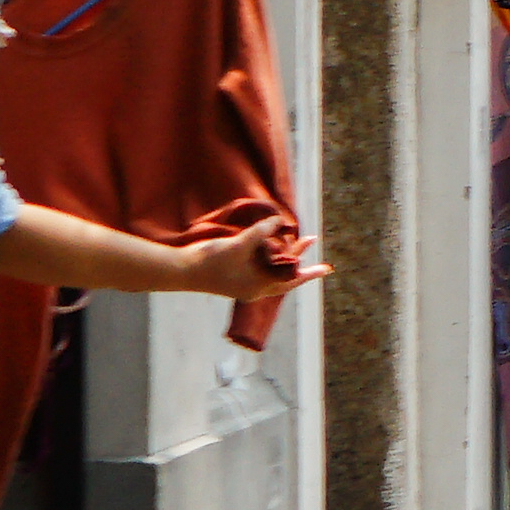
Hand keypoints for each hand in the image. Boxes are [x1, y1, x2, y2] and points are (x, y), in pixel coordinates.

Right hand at [184, 223, 322, 302]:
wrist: (181, 270)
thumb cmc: (211, 261)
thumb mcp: (240, 244)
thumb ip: (261, 232)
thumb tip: (280, 221)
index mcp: (260, 286)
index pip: (292, 279)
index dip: (310, 272)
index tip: (328, 269)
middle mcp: (255, 288)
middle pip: (283, 273)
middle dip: (296, 256)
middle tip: (310, 239)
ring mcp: (244, 283)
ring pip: (271, 269)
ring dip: (282, 254)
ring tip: (293, 239)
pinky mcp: (235, 276)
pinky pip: (259, 267)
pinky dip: (267, 255)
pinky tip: (269, 243)